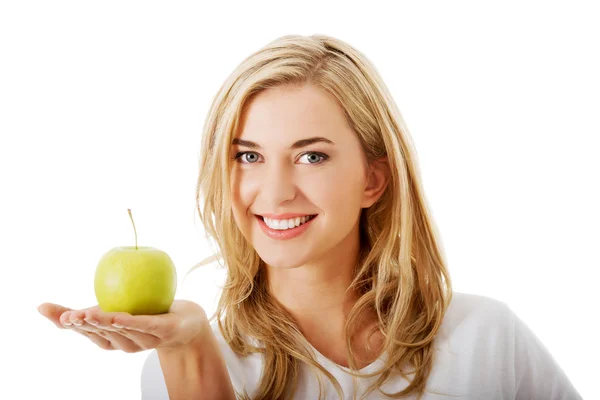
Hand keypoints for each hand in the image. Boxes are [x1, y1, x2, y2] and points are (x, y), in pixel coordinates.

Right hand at [37, 300, 208, 352]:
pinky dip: (131, 322)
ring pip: (122, 333)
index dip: (71, 326)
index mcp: (111, 339)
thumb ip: (83, 308)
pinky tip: (119, 315)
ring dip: (105, 324)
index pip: (86, 333)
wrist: (186, 322)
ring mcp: (146, 340)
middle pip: (102, 335)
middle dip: (85, 326)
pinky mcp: (165, 332)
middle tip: (71, 315)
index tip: (59, 315)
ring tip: (90, 314)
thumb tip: (41, 306)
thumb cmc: (145, 313)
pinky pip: (146, 325)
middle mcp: (126, 344)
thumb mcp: (112, 307)